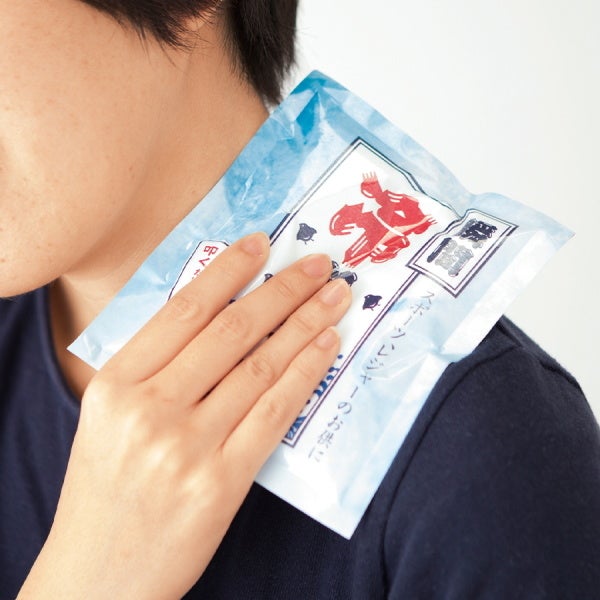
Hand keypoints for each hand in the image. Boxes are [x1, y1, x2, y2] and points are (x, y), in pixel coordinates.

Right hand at [18, 232, 350, 599]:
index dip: (228, 270)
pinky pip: (274, 413)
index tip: (262, 243)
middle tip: (318, 263)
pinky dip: (305, 373)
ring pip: (261, 366)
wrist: (100, 577)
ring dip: (305, 324)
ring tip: (335, 297)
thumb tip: (218, 311)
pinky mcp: (222, 483)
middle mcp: (150, 410)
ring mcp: (187, 448)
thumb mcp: (110, 418)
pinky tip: (326, 345)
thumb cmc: (106, 490)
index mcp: (115, 386)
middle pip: (231, 331)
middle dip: (282, 289)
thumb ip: (154, 367)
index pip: (184, 310)